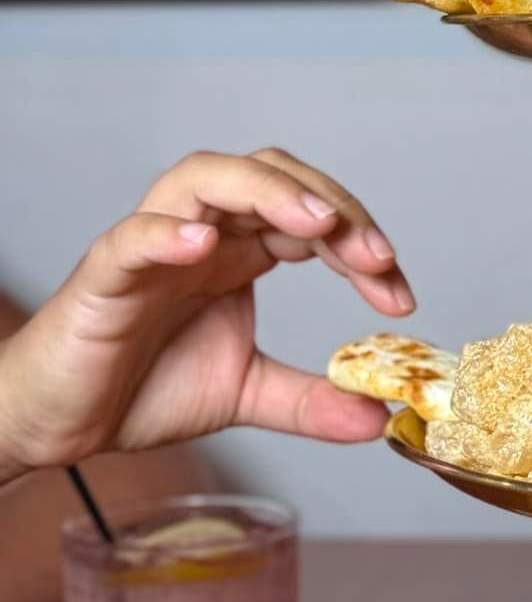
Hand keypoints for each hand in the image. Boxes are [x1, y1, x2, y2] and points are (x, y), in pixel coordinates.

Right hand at [0, 148, 414, 474]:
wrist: (60, 422)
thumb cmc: (140, 387)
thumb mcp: (245, 395)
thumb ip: (311, 401)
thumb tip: (380, 415)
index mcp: (240, 252)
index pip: (312, 217)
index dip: (361, 242)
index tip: (401, 295)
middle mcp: (203, 234)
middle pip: (273, 178)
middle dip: (335, 210)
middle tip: (377, 259)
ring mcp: (154, 247)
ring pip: (206, 178)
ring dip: (269, 192)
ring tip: (316, 224)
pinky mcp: (105, 273)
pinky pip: (134, 235)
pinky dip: (168, 232)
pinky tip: (204, 246)